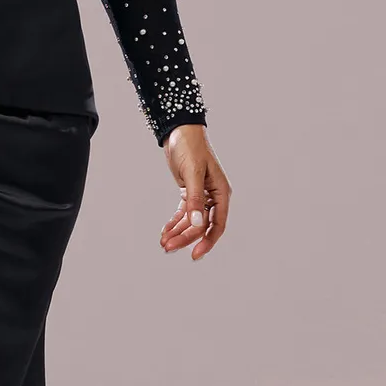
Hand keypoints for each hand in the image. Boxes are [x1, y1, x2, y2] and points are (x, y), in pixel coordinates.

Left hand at [159, 124, 228, 260]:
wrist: (179, 131)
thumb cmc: (190, 147)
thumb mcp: (192, 173)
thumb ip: (195, 199)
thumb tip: (198, 224)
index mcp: (221, 192)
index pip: (218, 224)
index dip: (207, 241)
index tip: (195, 254)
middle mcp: (214, 196)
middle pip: (202, 226)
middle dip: (185, 238)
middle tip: (168, 248)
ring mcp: (202, 196)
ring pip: (191, 222)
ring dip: (178, 233)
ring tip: (164, 243)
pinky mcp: (189, 193)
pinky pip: (183, 214)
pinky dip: (174, 223)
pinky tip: (165, 232)